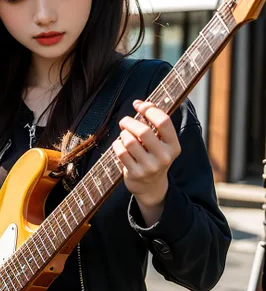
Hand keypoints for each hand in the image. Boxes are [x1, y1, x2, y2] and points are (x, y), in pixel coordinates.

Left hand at [113, 99, 180, 221]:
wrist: (151, 187)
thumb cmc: (154, 156)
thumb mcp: (161, 142)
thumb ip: (154, 123)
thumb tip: (140, 103)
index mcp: (173, 146)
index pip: (163, 121)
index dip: (149, 109)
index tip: (139, 105)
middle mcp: (164, 157)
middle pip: (143, 131)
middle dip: (129, 122)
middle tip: (124, 121)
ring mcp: (149, 167)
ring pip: (129, 140)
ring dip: (123, 134)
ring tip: (124, 135)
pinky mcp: (135, 174)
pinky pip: (120, 152)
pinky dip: (117, 145)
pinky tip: (120, 146)